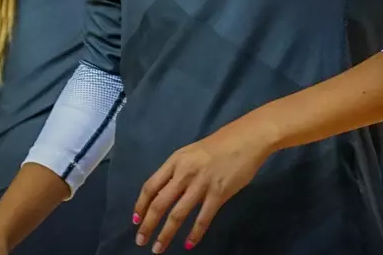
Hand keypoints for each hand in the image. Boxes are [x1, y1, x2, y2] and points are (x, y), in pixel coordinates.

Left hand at [133, 119, 275, 252]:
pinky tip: (188, 244)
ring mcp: (201, 184)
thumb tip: (163, 194)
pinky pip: (203, 218)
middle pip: (159, 203)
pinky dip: (194, 233)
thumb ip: (177, 172)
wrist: (246, 139)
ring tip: (159, 248)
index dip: (140, 205)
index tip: (136, 221)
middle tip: (141, 241)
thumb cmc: (218, 145)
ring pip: (178, 214)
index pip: (150, 186)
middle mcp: (184, 173)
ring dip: (166, 234)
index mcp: (175, 161)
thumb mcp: (190, 154)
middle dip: (148, 225)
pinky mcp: (219, 193)